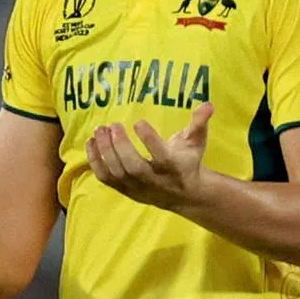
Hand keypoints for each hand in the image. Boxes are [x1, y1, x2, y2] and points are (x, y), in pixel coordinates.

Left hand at [85, 103, 213, 211]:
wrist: (183, 194)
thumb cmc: (187, 161)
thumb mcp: (195, 142)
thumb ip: (199, 123)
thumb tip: (208, 103)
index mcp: (174, 167)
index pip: (161, 157)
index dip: (149, 140)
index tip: (139, 122)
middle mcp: (154, 180)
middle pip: (134, 167)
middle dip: (120, 146)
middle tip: (112, 125)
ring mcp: (137, 187)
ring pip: (117, 173)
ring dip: (105, 151)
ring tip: (99, 130)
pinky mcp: (124, 190)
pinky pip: (105, 178)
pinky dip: (95, 161)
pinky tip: (91, 142)